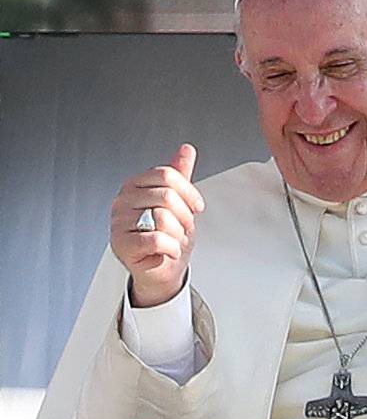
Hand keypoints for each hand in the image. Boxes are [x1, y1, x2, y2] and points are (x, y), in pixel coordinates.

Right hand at [110, 144, 204, 306]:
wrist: (161, 269)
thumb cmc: (167, 235)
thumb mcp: (178, 201)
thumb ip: (179, 174)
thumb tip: (186, 149)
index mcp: (135, 185)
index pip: (167, 175)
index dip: (189, 192)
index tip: (196, 207)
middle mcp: (123, 201)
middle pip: (166, 195)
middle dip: (185, 216)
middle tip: (183, 228)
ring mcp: (119, 222)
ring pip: (162, 217)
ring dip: (178, 234)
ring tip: (173, 240)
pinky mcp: (121, 244)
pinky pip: (156, 239)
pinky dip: (171, 248)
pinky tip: (169, 251)